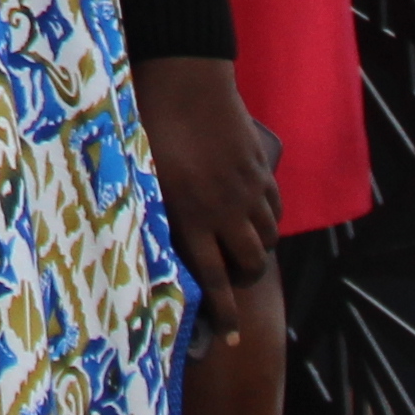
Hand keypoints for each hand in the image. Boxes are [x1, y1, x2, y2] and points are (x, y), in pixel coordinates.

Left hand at [132, 55, 285, 311]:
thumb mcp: (139, 171)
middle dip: (244, 280)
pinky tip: (256, 216)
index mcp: (190, 216)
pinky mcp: (260, 167)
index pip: (214, 280)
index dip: (225, 314)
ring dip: (257, 249)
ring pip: (268, 237)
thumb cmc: (148, 121)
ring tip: (242, 248)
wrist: (184, 75)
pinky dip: (269, 218)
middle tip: (233, 279)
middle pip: (250, 263)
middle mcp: (225, 210)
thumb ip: (150, 209)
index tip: (233, 339)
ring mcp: (247, 188)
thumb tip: (145, 240)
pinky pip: (275, 206)